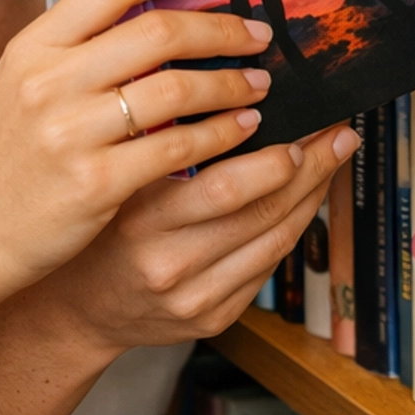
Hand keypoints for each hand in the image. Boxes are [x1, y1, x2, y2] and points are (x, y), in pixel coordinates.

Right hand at [0, 0, 276, 310]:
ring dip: (231, 83)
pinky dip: (220, 134)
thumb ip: (78, 49)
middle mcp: (49, 80)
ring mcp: (71, 132)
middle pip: (157, 30)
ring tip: (258, 84)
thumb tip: (158, 10)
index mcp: (32, 45)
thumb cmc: (5, 158)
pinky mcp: (96, 182)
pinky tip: (241, 129)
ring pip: (176, 87)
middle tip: (258, 34)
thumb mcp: (23, 85)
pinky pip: (177, 147)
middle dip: (221, 28)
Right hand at [46, 121, 358, 353]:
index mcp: (141, 220)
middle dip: (311, 167)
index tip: (302, 120)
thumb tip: (227, 97)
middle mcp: (171, 264)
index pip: (224, 186)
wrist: (76, 310)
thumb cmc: (95, 231)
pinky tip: (304, 199)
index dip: (274, 155)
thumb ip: (159, 145)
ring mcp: (196, 297)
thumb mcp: (112, 181)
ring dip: (313, 196)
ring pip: (275, 241)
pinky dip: (292, 228)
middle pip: (263, 212)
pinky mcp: (214, 318)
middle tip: (338, 131)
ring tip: (332, 157)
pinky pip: (267, 268)